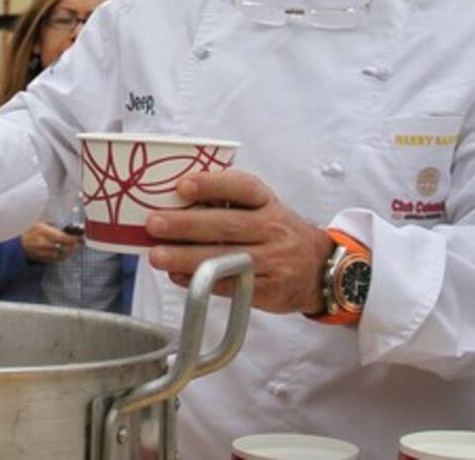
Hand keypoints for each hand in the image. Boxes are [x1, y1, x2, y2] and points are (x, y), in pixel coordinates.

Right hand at [21, 222, 80, 263]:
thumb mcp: (38, 223)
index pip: (61, 236)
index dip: (72, 238)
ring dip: (71, 251)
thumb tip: (65, 226)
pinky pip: (58, 259)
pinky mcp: (44, 259)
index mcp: (42, 231)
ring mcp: (43, 252)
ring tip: (75, 247)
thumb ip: (51, 224)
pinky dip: (65, 256)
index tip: (79, 236)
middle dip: (74, 245)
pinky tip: (68, 253)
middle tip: (80, 242)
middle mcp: (43, 242)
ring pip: (62, 254)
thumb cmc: (30, 233)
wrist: (20, 246)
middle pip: (63, 246)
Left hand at [144, 170, 334, 314]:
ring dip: (187, 258)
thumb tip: (173, 202)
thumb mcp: (261, 207)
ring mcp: (272, 261)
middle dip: (186, 225)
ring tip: (157, 255)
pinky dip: (200, 281)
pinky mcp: (268, 290)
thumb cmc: (276, 232)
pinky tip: (177, 275)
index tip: (182, 186)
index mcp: (266, 202)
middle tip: (154, 224)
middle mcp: (271, 229)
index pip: (241, 187)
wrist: (320, 268)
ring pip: (226, 258)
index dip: (211, 185)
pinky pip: (229, 285)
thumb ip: (225, 202)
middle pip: (227, 225)